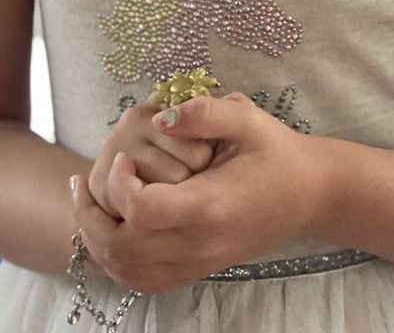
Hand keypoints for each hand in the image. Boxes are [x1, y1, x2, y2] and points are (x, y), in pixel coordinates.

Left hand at [70, 92, 335, 294]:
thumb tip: (161, 115)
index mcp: (209, 205)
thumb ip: (203, 113)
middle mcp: (200, 244)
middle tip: (82, 182)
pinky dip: (116, 260)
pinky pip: (144, 281)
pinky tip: (111, 226)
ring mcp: (198, 263)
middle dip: (91, 216)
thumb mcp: (247, 119)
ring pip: (127, 273)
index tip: (123, 156)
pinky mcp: (198, 269)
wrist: (311, 196)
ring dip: (97, 241)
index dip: (120, 183)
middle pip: (123, 250)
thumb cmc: (277, 153)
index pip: (142, 210)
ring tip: (88, 204)